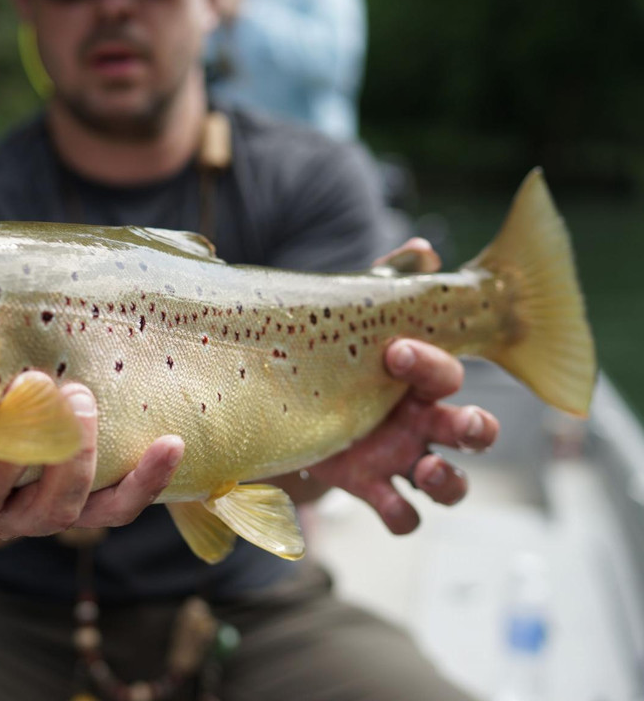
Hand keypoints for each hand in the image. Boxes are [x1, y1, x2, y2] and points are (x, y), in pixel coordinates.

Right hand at [0, 375, 183, 543]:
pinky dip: (143, 480)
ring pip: (48, 512)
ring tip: (80, 394)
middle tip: (31, 385)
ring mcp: (28, 511)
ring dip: (70, 457)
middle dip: (4, 451)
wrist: (37, 378)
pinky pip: (113, 510)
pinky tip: (169, 445)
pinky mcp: (83, 509)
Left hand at [306, 238, 499, 533]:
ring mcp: (402, 458)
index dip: (433, 363)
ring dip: (450, 481)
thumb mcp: (354, 322)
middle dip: (477, 429)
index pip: (447, 372)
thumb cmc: (338, 360)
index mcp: (420, 380)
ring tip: (430, 471)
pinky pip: (403, 515)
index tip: (397, 351)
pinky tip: (388, 503)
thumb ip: (385, 287)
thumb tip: (421, 250)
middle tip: (463, 423)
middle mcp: (422, 421)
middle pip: (473, 431)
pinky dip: (402, 515)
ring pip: (451, 482)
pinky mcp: (373, 488)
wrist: (289, 406)